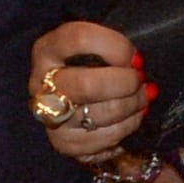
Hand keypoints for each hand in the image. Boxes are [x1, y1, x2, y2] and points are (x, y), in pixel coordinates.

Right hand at [29, 23, 149, 165]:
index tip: (134, 57)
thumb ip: (113, 48)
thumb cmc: (93, 66)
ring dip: (132, 106)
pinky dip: (128, 127)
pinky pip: (104, 137)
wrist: (78, 102)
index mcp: (48, 50)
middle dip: (125, 83)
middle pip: (86, 85)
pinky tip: (132, 117)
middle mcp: (41, 84)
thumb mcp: (96, 47)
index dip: (115, 46)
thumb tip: (138, 63)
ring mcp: (50, 117)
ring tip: (142, 98)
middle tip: (140, 80)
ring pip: (99, 114)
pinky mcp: (64, 143)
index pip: (79, 39)